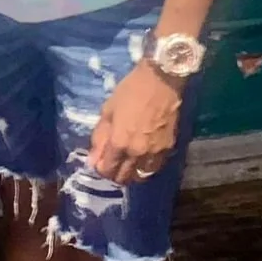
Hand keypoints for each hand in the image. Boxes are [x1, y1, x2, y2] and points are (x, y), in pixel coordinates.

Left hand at [88, 62, 181, 185]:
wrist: (160, 82)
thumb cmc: (130, 91)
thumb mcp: (108, 110)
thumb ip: (100, 137)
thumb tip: (92, 159)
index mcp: (119, 142)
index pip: (106, 170)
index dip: (100, 168)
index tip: (99, 161)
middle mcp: (137, 153)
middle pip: (123, 178)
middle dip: (114, 174)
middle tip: (112, 163)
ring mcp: (154, 153)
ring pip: (140, 177)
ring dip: (130, 173)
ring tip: (127, 163)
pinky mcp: (168, 149)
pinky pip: (154, 168)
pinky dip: (145, 168)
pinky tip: (142, 159)